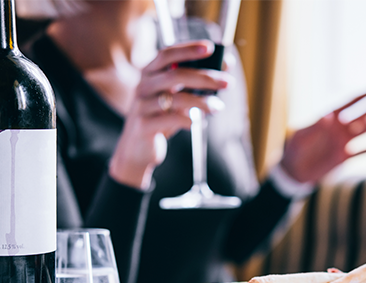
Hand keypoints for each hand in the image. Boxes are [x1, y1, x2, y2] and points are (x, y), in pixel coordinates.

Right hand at [109, 40, 232, 189]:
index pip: (168, 54)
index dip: (188, 49)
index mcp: (149, 74)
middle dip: (206, 77)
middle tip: (228, 83)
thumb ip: (195, 84)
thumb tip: (225, 66)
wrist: (136, 150)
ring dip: (202, 102)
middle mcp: (143, 86)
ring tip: (218, 107)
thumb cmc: (160, 121)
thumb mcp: (176, 100)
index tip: (211, 48)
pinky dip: (188, 120)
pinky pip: (170, 119)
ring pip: (176, 99)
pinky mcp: (144, 126)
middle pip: (176, 75)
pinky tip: (198, 123)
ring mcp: (142, 106)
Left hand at [280, 87, 365, 183]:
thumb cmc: (293, 150)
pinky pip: (361, 151)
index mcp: (329, 118)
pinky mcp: (343, 157)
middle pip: (364, 114)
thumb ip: (314, 127)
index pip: (351, 103)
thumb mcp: (300, 137)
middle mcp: (339, 128)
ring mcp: (343, 142)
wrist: (292, 171)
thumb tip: (329, 116)